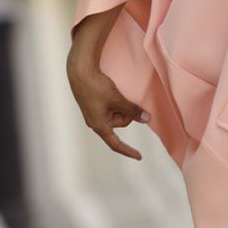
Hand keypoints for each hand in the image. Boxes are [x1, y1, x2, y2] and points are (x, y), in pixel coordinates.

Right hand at [66, 46, 150, 160]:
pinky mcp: (92, 105)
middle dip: (126, 112)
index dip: (128, 151)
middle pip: (120, 123)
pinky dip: (115, 102)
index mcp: (99, 126)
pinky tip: (109, 91)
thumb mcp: (118, 100)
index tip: (139, 156)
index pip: (116, 144)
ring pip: (116, 114)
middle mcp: (95, 122)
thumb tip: (147, 119)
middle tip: (122, 99)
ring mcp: (93, 114)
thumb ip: (132, 111)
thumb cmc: (97, 87)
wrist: (80, 71)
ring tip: (113, 93)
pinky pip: (110, 108)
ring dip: (120, 105)